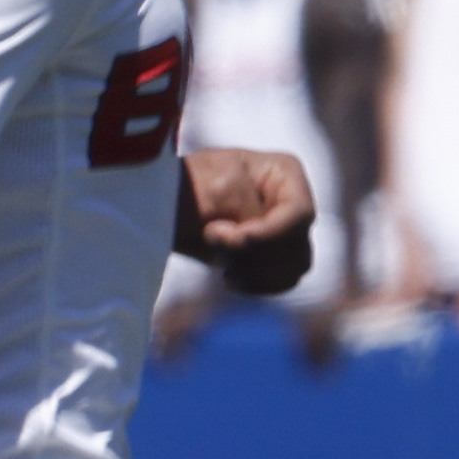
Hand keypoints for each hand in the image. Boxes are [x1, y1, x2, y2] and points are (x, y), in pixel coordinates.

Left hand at [181, 147, 316, 298]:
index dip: (269, 234)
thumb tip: (258, 241)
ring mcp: (282, 231)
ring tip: (222, 263)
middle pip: (297, 245)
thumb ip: (249, 211)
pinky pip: (280, 282)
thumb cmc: (187, 186)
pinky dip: (256, 285)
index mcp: (285, 174)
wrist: (159, 206)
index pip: (299, 214)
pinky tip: (228, 277)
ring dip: (256, 272)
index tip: (230, 237)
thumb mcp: (218, 188)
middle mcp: (289, 202)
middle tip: (211, 239)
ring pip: (293, 267)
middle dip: (256, 254)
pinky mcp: (269, 256)